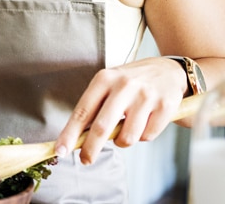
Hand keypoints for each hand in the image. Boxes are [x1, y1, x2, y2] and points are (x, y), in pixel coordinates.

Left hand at [54, 57, 185, 164]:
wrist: (169, 70)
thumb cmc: (131, 83)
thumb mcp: (109, 85)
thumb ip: (94, 108)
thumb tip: (76, 138)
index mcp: (104, 79)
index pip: (82, 112)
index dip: (70, 134)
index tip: (60, 150)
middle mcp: (124, 85)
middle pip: (102, 127)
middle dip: (90, 149)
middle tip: (85, 160)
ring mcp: (146, 96)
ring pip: (127, 137)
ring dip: (122, 142)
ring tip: (126, 130)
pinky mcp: (165, 106)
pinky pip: (148, 136)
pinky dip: (143, 136)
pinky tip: (145, 123)